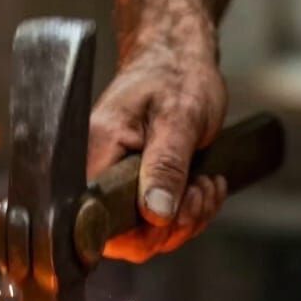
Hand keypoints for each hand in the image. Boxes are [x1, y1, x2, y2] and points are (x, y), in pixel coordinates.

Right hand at [88, 39, 227, 261]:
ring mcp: (118, 189)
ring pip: (151, 237)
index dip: (139, 231)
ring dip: (189, 217)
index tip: (175, 205)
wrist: (177, 60)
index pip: (98, 223)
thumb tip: (155, 213)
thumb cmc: (175, 77)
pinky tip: (204, 184)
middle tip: (199, 188)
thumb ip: (165, 166)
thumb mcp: (179, 119)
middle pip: (128, 240)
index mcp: (95, 156)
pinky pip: (163, 226)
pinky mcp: (136, 192)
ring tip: (205, 182)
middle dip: (174, 225)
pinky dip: (191, 212)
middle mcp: (98, 179)